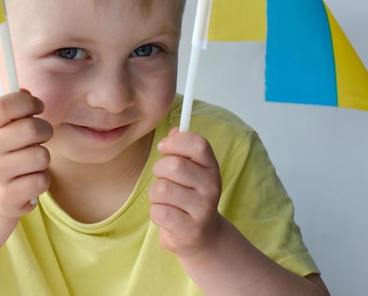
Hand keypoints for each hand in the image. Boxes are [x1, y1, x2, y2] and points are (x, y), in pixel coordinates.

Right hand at [0, 89, 52, 219]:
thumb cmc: (5, 157)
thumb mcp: (3, 131)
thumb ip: (15, 110)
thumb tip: (26, 92)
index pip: (5, 105)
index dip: (27, 102)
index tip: (37, 107)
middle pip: (32, 128)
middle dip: (45, 131)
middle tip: (40, 138)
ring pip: (41, 156)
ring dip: (43, 159)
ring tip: (31, 163)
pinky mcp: (8, 195)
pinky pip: (42, 180)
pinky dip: (41, 180)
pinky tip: (29, 181)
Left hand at [149, 128, 222, 255]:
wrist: (203, 236)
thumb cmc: (190, 196)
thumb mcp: (190, 170)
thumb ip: (181, 148)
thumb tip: (174, 130)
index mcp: (212, 167)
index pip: (198, 144)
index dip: (175, 142)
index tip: (163, 148)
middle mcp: (212, 187)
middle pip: (174, 166)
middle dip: (159, 170)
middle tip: (163, 179)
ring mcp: (203, 209)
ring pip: (162, 189)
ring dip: (155, 194)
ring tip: (166, 201)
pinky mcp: (190, 230)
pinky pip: (159, 212)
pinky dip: (156, 213)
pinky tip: (167, 216)